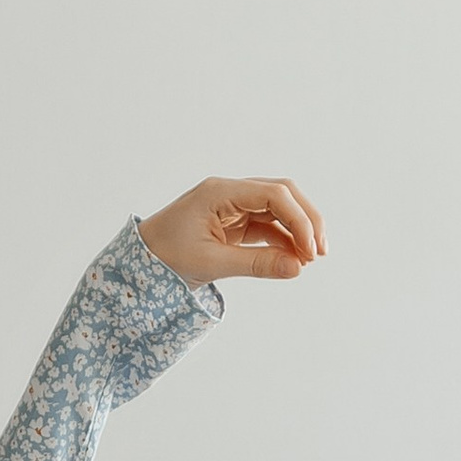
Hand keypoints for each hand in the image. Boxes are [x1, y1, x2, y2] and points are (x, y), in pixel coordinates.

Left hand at [138, 177, 326, 283]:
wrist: (139, 262)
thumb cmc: (165, 258)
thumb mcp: (212, 263)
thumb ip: (256, 264)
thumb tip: (297, 268)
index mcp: (220, 192)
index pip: (273, 194)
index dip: (299, 220)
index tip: (310, 250)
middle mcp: (229, 192)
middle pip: (283, 194)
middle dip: (306, 220)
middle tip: (321, 252)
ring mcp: (233, 205)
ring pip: (278, 209)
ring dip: (298, 231)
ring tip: (310, 260)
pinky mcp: (234, 221)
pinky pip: (267, 225)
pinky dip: (284, 240)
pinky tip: (294, 259)